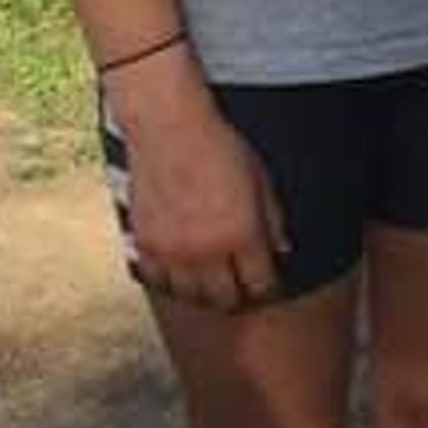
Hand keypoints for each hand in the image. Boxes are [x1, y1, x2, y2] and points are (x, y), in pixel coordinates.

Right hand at [122, 96, 291, 309]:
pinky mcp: (144, 244)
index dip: (268, 288)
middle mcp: (206, 251)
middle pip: (224, 298)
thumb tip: (283, 250)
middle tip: (242, 291)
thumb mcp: (262, 181)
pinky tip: (179, 271)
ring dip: (203, 293)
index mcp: (241, 235)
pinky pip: (156, 279)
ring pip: (189, 295)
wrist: (170, 129)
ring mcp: (171, 251)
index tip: (269, 286)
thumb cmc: (221, 148)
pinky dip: (169, 280)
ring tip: (212, 284)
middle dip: (238, 298)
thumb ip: (273, 221)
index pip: (259, 284)